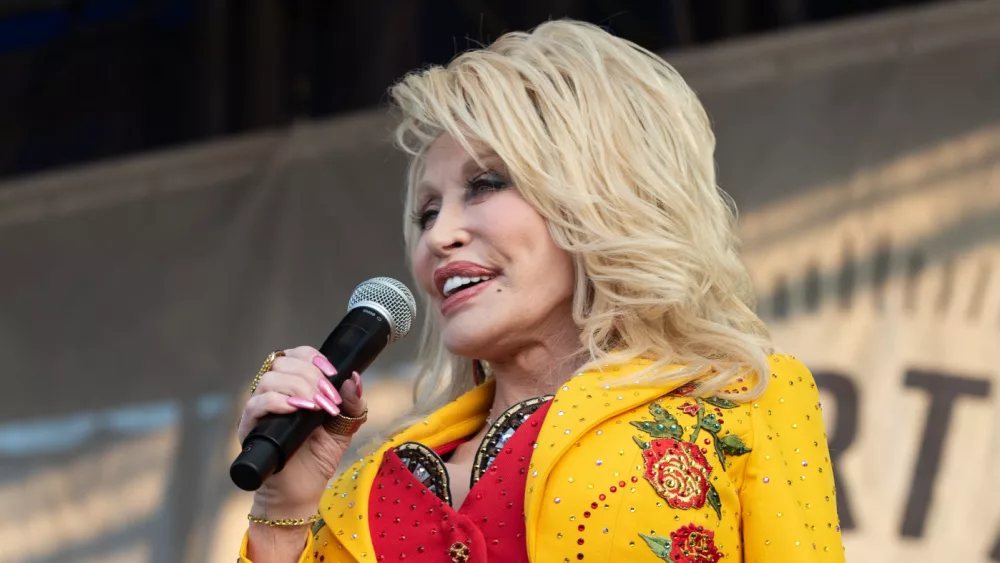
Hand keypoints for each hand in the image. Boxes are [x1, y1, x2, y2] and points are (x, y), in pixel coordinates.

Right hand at [238, 346, 366, 513]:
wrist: (303, 491)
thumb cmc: (318, 457)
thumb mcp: (345, 427)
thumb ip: (353, 403)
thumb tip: (354, 379)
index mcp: (294, 386)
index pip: (296, 355)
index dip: (313, 358)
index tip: (333, 374)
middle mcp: (274, 393)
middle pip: (283, 362)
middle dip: (311, 376)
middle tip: (328, 399)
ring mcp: (260, 410)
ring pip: (270, 379)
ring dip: (298, 388)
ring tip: (316, 407)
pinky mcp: (251, 428)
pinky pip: (256, 404)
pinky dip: (278, 402)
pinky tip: (297, 410)